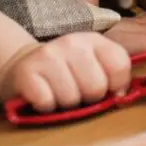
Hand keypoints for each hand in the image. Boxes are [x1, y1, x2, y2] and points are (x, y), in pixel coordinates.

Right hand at [0, 32, 131, 111]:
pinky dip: (45, 106)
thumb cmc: (66, 71)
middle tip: (77, 91)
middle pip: (96, 87)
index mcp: (95, 40)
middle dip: (88, 98)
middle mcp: (73, 42)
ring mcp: (49, 54)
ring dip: (65, 104)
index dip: (117, 86)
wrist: (25, 64)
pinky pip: (46, 102)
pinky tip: (43, 94)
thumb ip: (112, 76)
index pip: (120, 65)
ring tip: (59, 92)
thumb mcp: (93, 64)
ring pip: (71, 98)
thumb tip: (120, 96)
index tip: (107, 90)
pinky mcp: (27, 71)